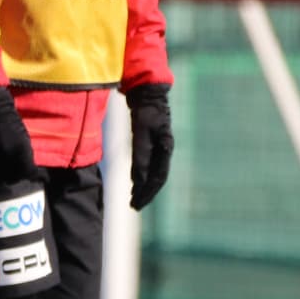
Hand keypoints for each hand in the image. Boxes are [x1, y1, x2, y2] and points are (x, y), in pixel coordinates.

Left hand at [126, 84, 172, 210]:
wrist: (149, 93)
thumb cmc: (146, 110)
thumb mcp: (142, 130)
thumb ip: (141, 153)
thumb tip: (140, 178)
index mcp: (166, 149)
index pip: (157, 178)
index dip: (147, 192)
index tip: (136, 203)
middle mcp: (165, 150)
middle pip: (157, 179)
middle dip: (146, 193)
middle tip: (134, 205)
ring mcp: (162, 147)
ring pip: (155, 173)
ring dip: (145, 186)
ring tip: (134, 198)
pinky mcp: (155, 144)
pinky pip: (151, 165)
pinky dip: (144, 175)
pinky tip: (137, 181)